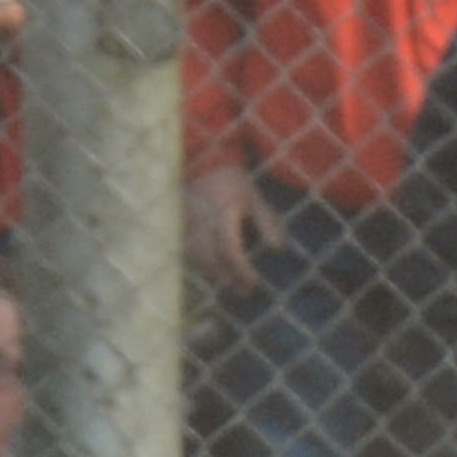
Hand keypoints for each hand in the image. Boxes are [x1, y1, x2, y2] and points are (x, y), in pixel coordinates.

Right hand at [186, 163, 274, 293]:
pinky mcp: (179, 225)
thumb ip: (267, 223)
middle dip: (226, 277)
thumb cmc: (234, 184)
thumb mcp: (255, 199)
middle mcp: (201, 220)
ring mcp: (186, 223)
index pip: (230, 249)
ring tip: (231, 285)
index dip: (240, 270)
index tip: (252, 283)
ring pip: (196, 257)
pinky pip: (188, 250)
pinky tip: (215, 272)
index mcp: (222, 212)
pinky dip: (201, 263)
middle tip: (244, 291)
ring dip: (213, 274)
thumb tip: (277, 249)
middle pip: (210, 258)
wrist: (203, 164)